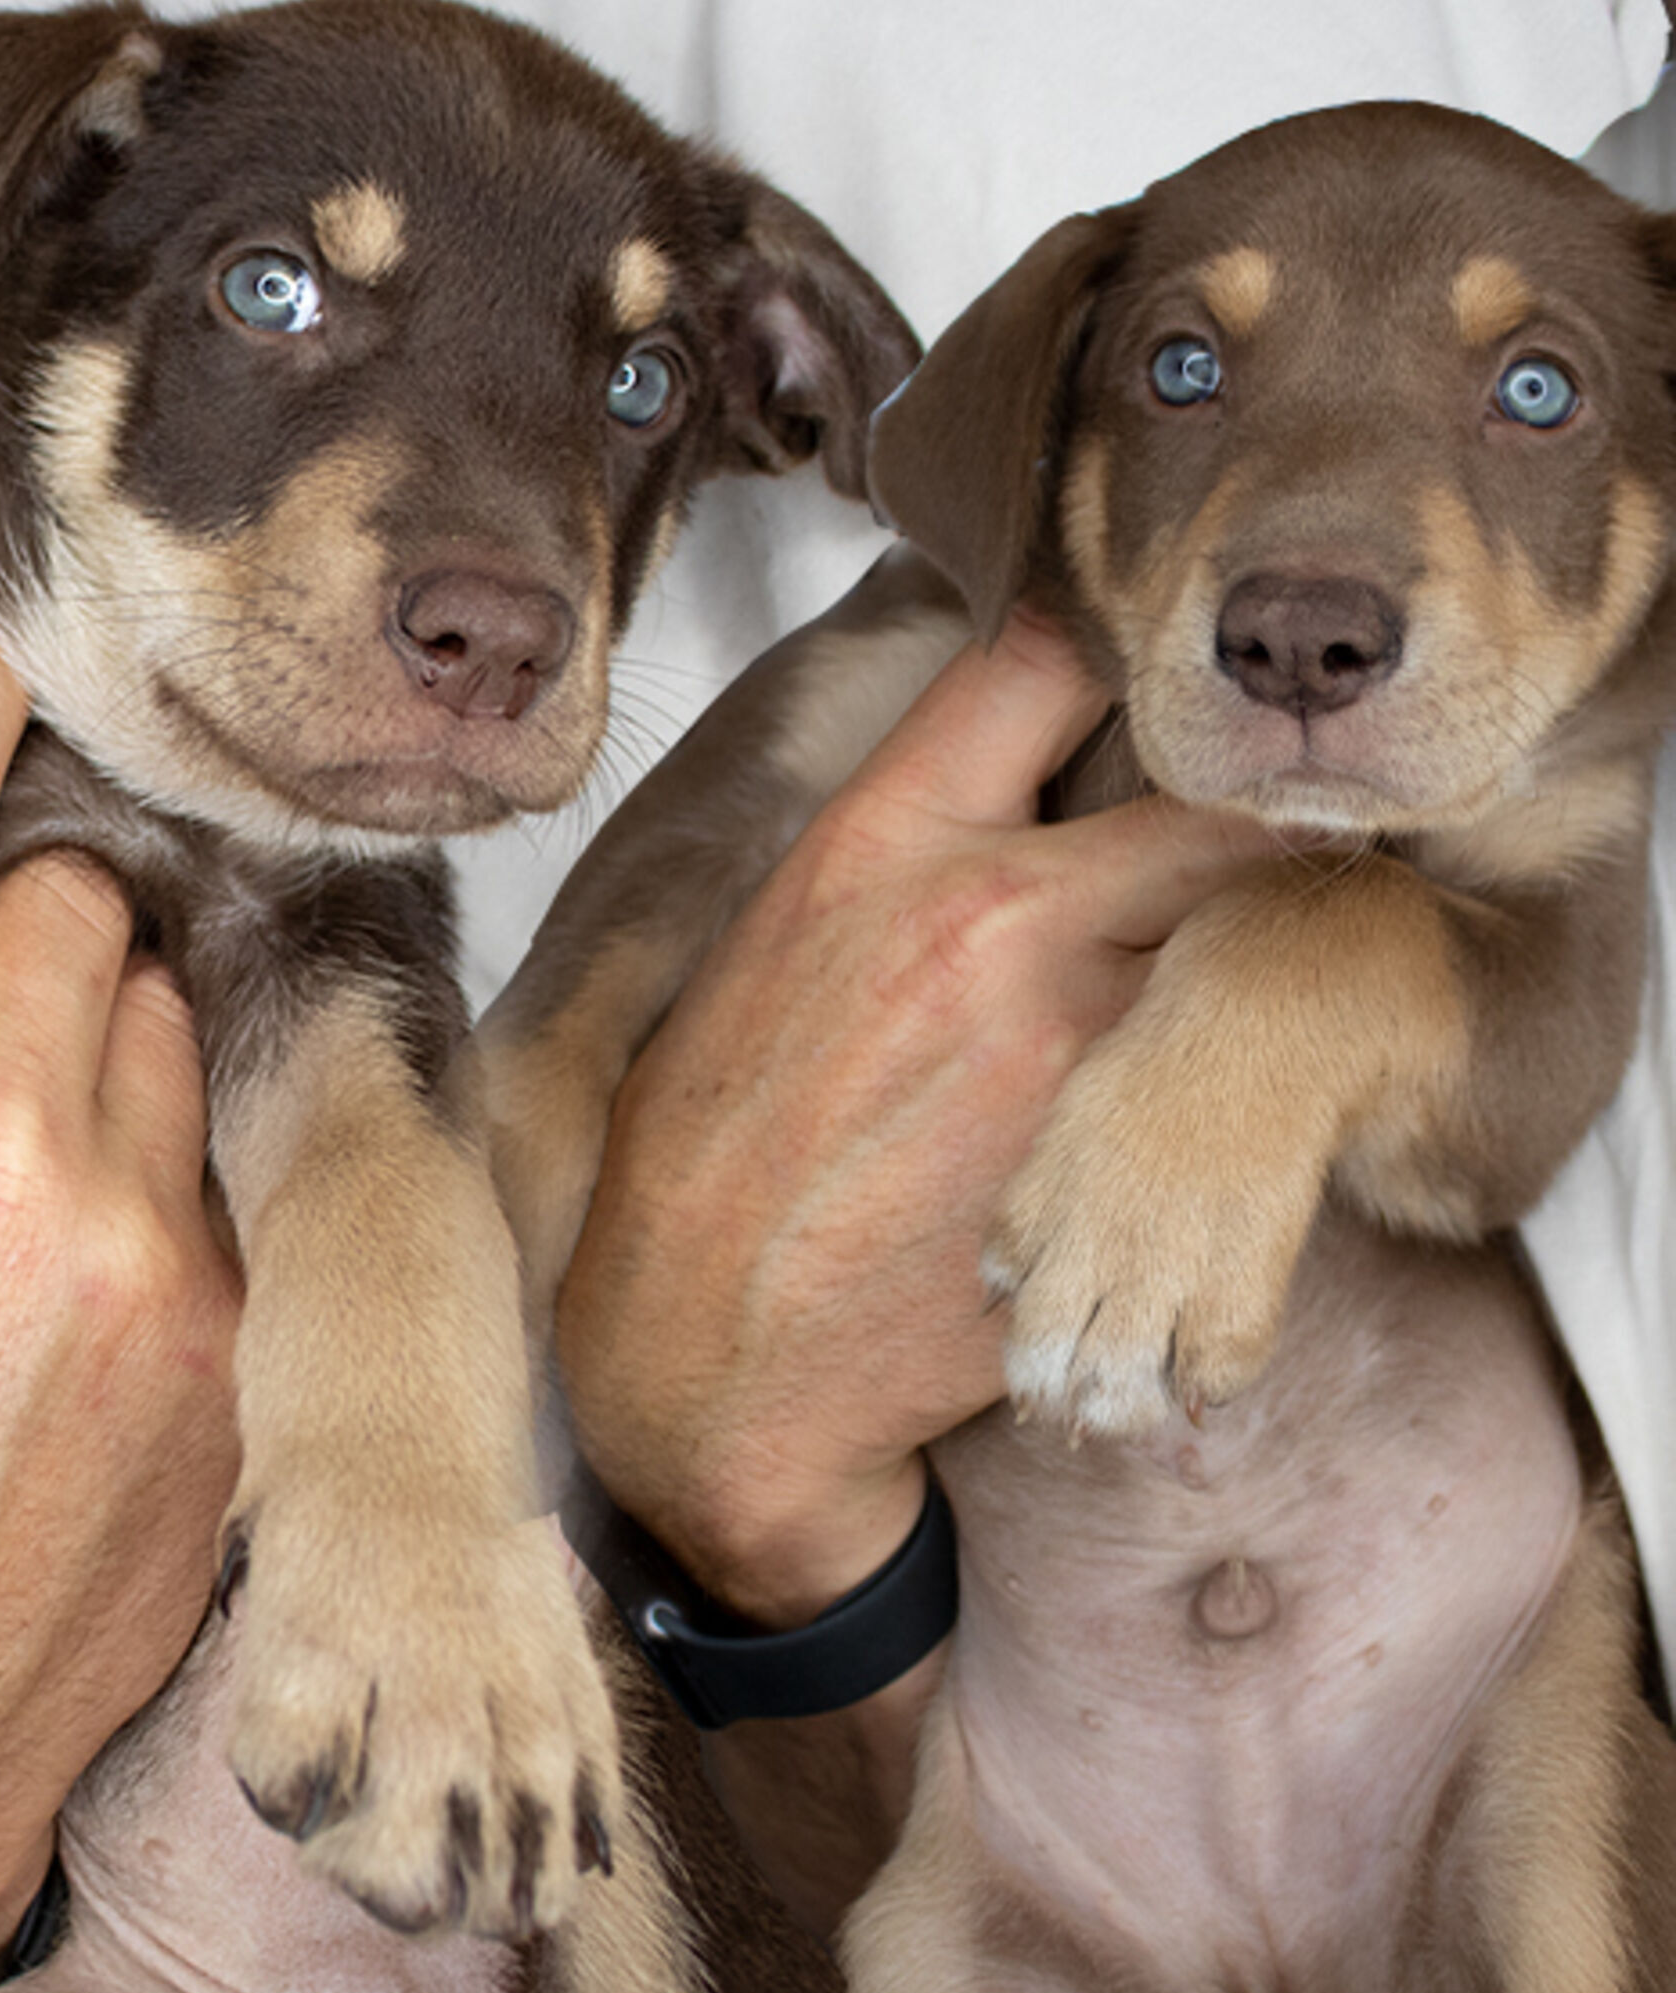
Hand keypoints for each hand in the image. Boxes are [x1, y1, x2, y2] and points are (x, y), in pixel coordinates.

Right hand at [555, 609, 1274, 1922]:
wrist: (706, 1350)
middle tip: (1287, 836)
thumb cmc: (716, 1143)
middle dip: (1261, 818)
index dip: (1120, 642)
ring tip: (1255, 979)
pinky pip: (1236, 1083)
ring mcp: (1075, 1043)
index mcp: (877, 841)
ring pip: (1245, 943)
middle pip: (1215, 804)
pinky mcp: (1129, 1162)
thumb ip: (898, 848)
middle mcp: (990, 914)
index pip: (1041, 657)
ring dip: (1260, 956)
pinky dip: (1242, 1081)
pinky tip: (1214, 1102)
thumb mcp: (769, 945)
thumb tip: (1007, 775)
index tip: (1158, 664)